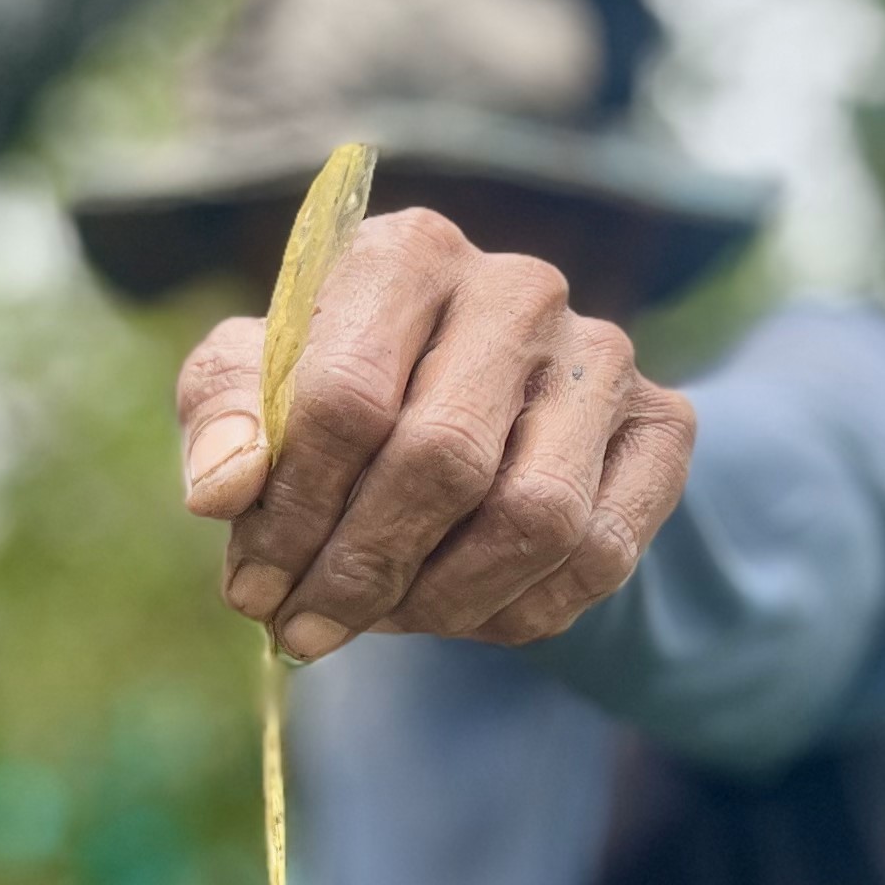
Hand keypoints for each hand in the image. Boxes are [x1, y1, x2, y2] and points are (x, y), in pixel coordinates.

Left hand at [174, 210, 695, 658]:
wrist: (478, 400)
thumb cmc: (343, 387)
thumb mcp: (258, 385)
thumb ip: (224, 416)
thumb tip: (220, 489)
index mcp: (407, 254)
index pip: (347, 398)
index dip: (293, 516)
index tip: (252, 591)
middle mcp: (517, 288)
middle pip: (441, 461)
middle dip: (361, 570)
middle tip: (308, 629)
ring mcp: (602, 355)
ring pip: (534, 517)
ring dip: (442, 600)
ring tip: (384, 620)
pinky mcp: (663, 424)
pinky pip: (601, 553)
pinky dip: (521, 610)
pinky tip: (463, 613)